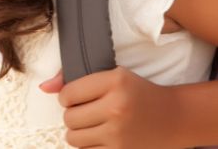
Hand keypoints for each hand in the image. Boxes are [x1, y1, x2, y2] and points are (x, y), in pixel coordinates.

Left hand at [39, 67, 179, 148]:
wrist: (175, 117)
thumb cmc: (139, 93)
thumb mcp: (113, 76)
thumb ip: (75, 79)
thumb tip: (43, 87)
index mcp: (114, 81)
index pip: (68, 94)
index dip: (68, 97)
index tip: (78, 97)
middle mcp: (116, 106)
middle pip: (69, 118)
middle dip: (73, 115)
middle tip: (87, 112)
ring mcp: (119, 133)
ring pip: (73, 138)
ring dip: (79, 132)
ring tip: (93, 125)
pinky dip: (89, 146)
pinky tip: (101, 137)